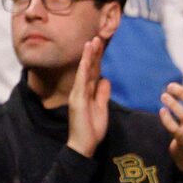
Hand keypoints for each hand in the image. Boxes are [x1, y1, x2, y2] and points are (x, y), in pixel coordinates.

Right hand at [65, 36, 111, 158]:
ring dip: (88, 56)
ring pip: (84, 71)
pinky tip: (86, 59)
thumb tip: (105, 79)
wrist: (83, 145)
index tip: (100, 45)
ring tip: (92, 42)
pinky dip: (84, 69)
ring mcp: (78, 94)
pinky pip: (81, 81)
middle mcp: (81, 90)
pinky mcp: (77, 99)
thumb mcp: (102, 108)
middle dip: (93, 53)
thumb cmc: (92, 129)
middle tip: (98, 37)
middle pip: (89, 68)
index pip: (94, 72)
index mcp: (88, 92)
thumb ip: (102, 93)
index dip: (97, 58)